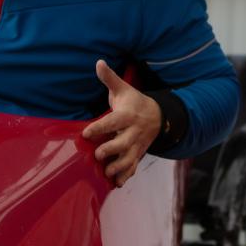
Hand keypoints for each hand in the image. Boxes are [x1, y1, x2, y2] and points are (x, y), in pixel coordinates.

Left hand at [82, 60, 160, 186]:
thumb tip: (98, 62)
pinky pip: (134, 167)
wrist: (159, 116)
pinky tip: (117, 183)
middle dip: (112, 150)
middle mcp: (133, 132)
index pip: (113, 121)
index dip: (100, 127)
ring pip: (130, 158)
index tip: (86, 133)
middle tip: (98, 155)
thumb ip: (110, 79)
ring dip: (119, 167)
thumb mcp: (123, 89)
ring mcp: (137, 145)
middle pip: (124, 143)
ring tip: (107, 172)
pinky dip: (126, 176)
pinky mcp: (139, 154)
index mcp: (127, 115)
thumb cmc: (134, 102)